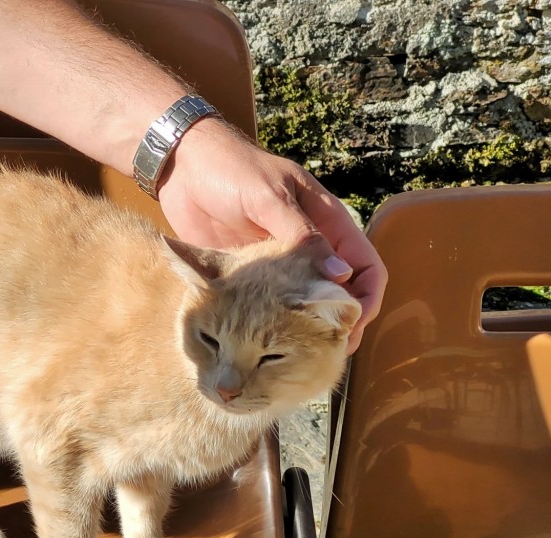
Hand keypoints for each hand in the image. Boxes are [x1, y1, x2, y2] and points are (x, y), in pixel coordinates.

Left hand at [158, 120, 385, 353]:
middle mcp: (310, 246)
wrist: (184, 167)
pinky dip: (279, 327)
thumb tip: (339, 274)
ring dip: (313, 330)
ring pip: (310, 304)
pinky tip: (273, 348)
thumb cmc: (231, 170)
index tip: (354, 323)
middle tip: (331, 353)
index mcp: (326, 221)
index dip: (367, 296)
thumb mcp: (268, 198)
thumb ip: (301, 234)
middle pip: (343, 291)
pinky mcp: (254, 276)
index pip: (365, 265)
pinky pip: (275, 306)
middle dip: (343, 322)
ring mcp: (282, 264)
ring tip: (308, 358)